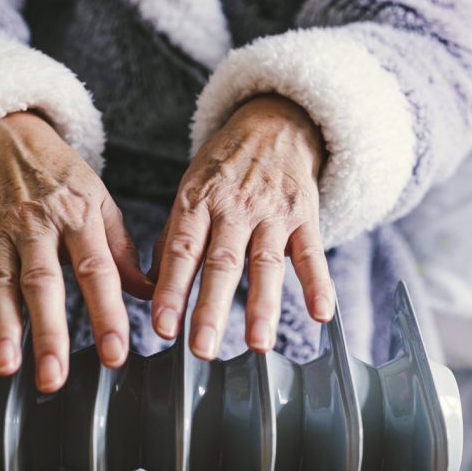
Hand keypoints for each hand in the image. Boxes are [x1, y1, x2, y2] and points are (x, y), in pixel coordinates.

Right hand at [0, 111, 152, 391]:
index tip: (115, 352)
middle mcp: (37, 225)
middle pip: (44, 284)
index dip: (107, 314)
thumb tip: (149, 290)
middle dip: (49, 333)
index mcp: (77, 217)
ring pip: (0, 282)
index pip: (97, 272)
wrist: (9, 134)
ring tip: (6, 365)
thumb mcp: (100, 201)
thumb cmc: (60, 174)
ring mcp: (0, 231)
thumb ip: (122, 250)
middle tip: (54, 376)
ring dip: (1, 326)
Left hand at [150, 94, 334, 359]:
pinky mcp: (304, 214)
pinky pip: (312, 251)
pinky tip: (320, 313)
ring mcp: (271, 211)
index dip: (171, 291)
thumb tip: (150, 288)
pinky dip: (317, 283)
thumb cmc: (224, 165)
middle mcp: (233, 207)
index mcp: (197, 201)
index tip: (162, 328)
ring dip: (263, 306)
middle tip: (201, 348)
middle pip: (221, 263)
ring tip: (258, 345)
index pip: (181, 252)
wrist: (273, 122)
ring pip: (266, 262)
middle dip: (211, 309)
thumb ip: (173, 238)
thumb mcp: (189, 189)